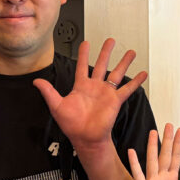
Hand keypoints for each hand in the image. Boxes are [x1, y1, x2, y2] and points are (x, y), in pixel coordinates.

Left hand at [33, 38, 146, 152]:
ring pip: (117, 73)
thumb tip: (36, 81)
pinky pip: (127, 89)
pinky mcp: (115, 100)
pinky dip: (136, 81)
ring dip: (124, 62)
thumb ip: (48, 91)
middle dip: (106, 52)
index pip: (83, 66)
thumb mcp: (56, 106)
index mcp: (81, 86)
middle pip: (102, 64)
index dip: (84, 54)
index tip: (86, 43)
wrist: (85, 138)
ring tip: (131, 52)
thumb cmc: (72, 125)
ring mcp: (106, 93)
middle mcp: (95, 87)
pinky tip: (143, 74)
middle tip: (110, 40)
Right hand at [127, 124, 179, 179]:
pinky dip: (135, 163)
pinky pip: (138, 174)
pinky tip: (131, 152)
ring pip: (152, 160)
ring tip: (152, 132)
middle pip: (165, 155)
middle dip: (167, 140)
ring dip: (152, 146)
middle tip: (169, 125)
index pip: (176, 157)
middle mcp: (161, 177)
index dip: (178, 144)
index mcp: (172, 178)